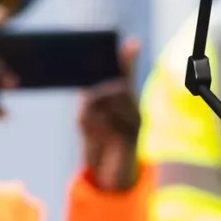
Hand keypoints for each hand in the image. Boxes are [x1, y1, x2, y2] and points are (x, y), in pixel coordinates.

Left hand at [78, 38, 141, 191]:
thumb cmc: (98, 143)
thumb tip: (87, 92)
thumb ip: (89, 103)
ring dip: (92, 112)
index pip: (127, 75)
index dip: (129, 59)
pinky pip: (110, 121)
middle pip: (117, 87)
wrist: (108, 177)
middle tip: (84, 108)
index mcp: (125, 102)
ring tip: (86, 126)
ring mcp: (136, 123)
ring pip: (111, 103)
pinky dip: (95, 126)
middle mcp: (134, 109)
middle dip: (96, 94)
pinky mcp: (131, 137)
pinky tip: (92, 135)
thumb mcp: (88, 120)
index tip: (133, 43)